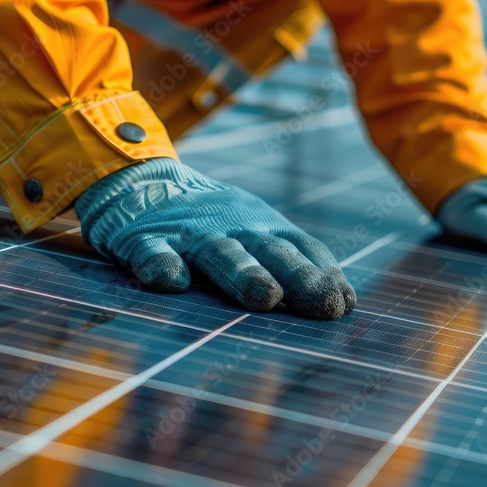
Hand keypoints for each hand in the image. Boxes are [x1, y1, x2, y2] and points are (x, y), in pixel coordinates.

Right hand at [75, 158, 355, 318]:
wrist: (140, 181)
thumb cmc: (211, 223)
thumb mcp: (255, 234)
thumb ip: (295, 265)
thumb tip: (346, 305)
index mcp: (263, 227)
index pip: (302, 248)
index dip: (325, 274)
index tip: (343, 305)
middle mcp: (232, 227)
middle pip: (270, 252)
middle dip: (299, 277)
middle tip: (324, 304)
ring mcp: (189, 234)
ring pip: (219, 253)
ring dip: (244, 273)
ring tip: (265, 297)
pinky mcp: (143, 240)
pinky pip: (153, 254)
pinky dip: (162, 266)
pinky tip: (173, 283)